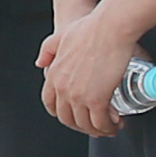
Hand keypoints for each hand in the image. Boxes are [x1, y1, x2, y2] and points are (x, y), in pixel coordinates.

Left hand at [38, 8, 140, 138]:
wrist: (110, 27)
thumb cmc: (91, 28)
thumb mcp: (61, 36)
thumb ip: (48, 49)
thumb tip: (40, 63)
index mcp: (53, 75)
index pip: (50, 104)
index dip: (62, 114)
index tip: (73, 116)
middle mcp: (63, 88)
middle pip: (68, 119)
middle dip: (81, 126)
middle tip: (94, 124)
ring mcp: (78, 96)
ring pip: (85, 124)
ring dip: (97, 129)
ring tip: (109, 126)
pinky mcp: (97, 99)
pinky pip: (101, 122)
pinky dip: (108, 127)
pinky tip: (116, 123)